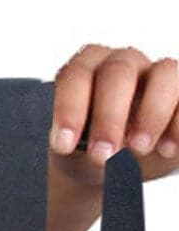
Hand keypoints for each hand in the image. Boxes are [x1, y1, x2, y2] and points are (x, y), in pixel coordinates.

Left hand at [49, 45, 177, 187]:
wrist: (112, 166)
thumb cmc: (86, 150)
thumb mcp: (71, 151)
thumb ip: (72, 143)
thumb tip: (82, 147)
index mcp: (87, 70)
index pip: (76, 74)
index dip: (70, 107)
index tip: (64, 146)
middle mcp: (123, 64)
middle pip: (119, 73)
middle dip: (109, 117)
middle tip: (101, 156)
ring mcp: (158, 74)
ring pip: (165, 73)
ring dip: (152, 113)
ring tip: (139, 149)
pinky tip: (166, 150)